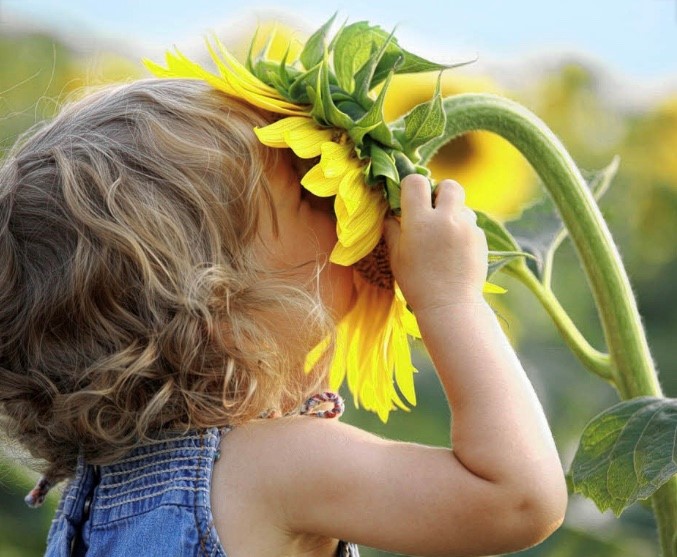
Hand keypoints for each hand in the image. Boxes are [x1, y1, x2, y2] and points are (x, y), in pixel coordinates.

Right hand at [383, 175, 487, 311]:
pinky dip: (463, 232)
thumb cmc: (416, 283)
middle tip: (433, 211)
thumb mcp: (396, 257)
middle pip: (449, 185)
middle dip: (440, 192)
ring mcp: (467, 228)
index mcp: (420, 220)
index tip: (409, 199)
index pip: (416, 182)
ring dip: (453, 214)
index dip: (411, 187)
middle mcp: (446, 218)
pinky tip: (456, 252)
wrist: (450, 305)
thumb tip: (391, 215)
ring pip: (462, 206)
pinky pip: (471, 225)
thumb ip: (393, 230)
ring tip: (445, 237)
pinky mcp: (481, 239)